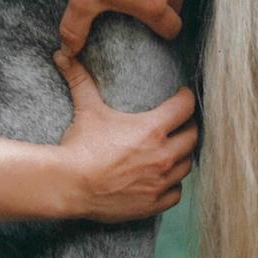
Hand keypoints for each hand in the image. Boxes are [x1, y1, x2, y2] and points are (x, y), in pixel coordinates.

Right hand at [54, 52, 196, 221]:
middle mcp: (162, 155)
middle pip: (193, 137)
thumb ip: (81, 80)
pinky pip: (176, 193)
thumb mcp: (87, 110)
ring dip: (183, 156)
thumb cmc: (81, 146)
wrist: (70, 185)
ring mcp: (160, 182)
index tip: (183, 95)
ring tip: (175, 149)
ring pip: (187, 166)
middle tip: (181, 122)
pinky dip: (172, 184)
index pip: (185, 108)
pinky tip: (164, 178)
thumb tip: (64, 55)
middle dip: (189, 127)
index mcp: (152, 129)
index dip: (186, 98)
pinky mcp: (152, 203)